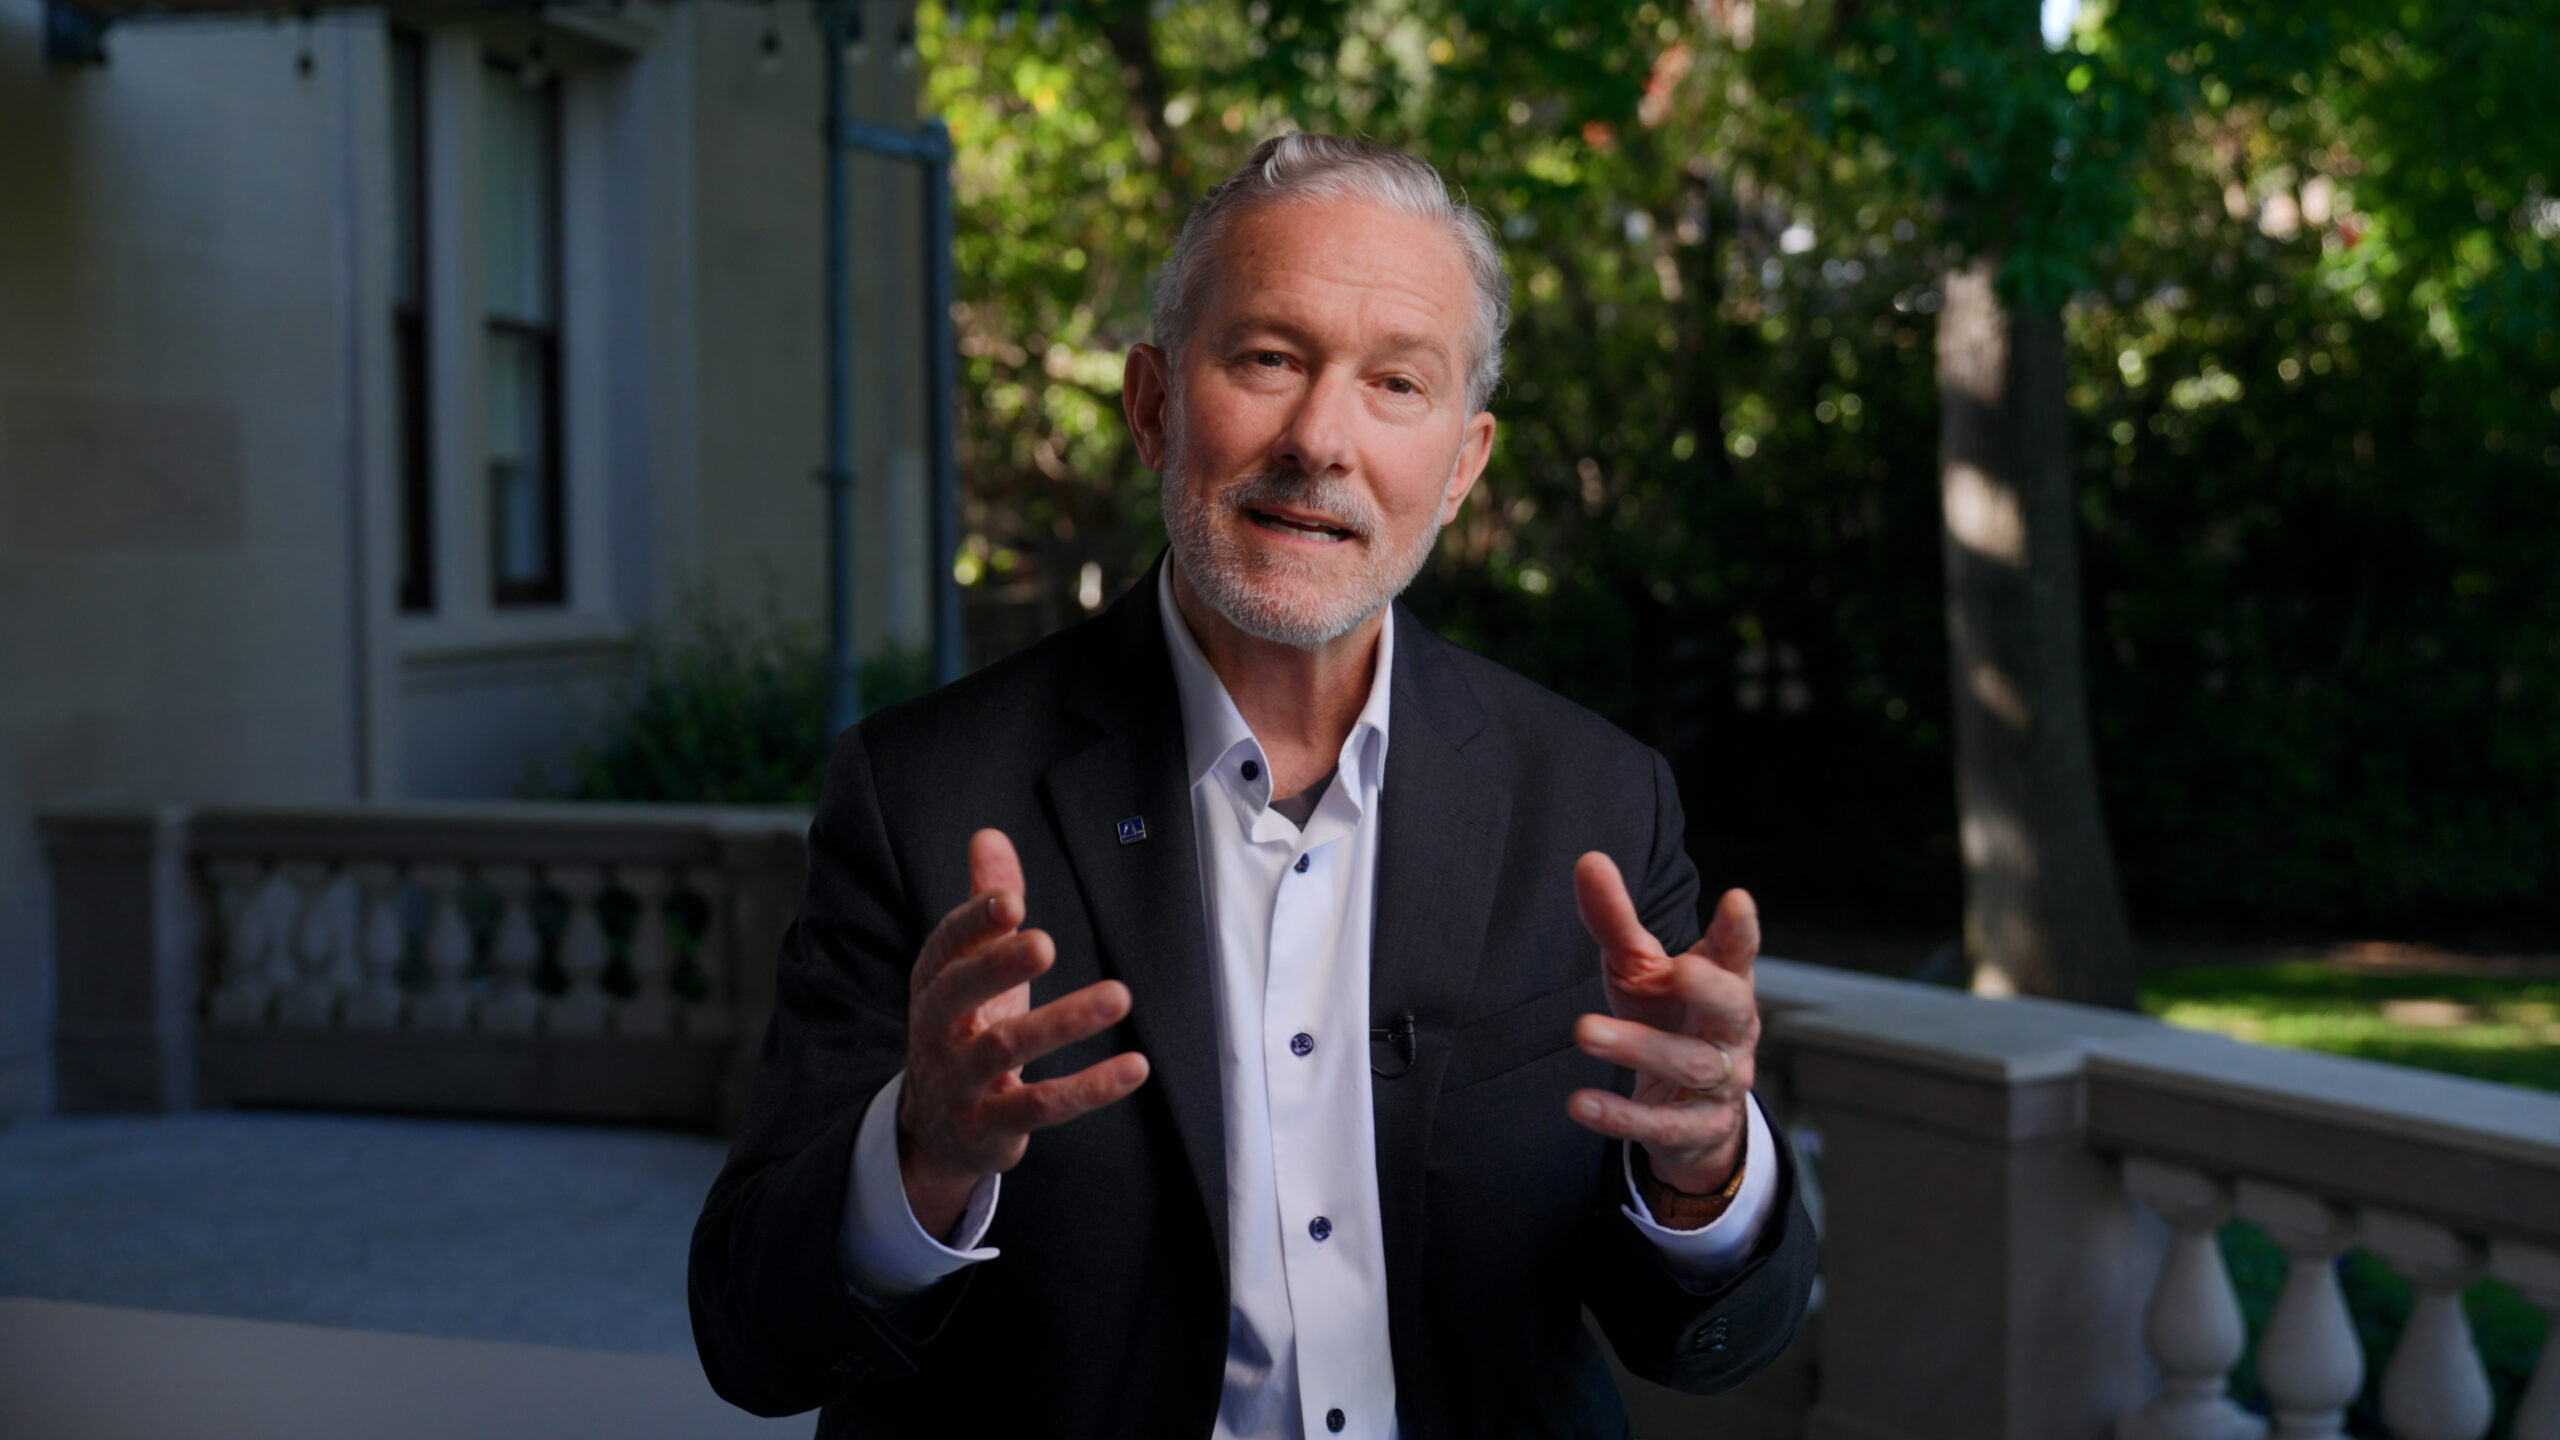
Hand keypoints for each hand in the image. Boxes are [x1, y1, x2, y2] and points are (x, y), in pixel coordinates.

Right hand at [897, 829, 1150, 1238]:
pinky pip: (1043, 1105)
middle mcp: (939, 1029)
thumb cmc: (965, 1029)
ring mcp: (962, 1080)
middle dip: (999, 967)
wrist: (936, 1128)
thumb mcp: (969, 969)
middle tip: (1045, 943)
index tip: (1011, 900)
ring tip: (1117, 995)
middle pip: (959, 995)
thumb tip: (989, 836)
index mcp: (933, 984)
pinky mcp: (993, 1125)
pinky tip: (1134, 1066)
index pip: (946, 947)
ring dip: (1063, 1021)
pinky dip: (1090, 1088)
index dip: (974, 923)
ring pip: (1007, 1049)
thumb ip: (984, 904)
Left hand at [1565, 852, 1760, 1198]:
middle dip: (1708, 988)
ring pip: (1693, 1065)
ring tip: (1583, 1031)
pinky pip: (1663, 1124)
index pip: (1738, 953)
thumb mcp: (1639, 969)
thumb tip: (1589, 860)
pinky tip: (1581, 1101)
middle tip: (1675, 970)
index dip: (1740, 930)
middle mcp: (1731, 1031)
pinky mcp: (1696, 1128)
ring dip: (1639, 1047)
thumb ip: (1616, 921)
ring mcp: (1721, 1083)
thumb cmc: (1666, 1016)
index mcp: (1724, 982)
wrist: (1689, 1107)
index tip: (1737, 900)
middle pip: (1732, 1007)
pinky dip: (1622, 1115)